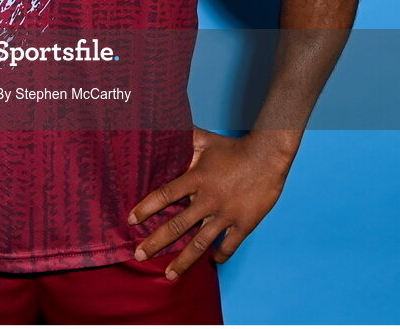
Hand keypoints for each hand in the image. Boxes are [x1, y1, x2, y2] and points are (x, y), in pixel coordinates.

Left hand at [128, 127, 292, 279]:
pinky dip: (220, 255)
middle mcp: (208, 200)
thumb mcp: (206, 140)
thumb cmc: (234, 148)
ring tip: (169, 274)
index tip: (131, 220)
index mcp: (196, 179)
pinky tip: (212, 261)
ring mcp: (226, 215)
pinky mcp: (244, 224)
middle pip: (177, 226)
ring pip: (200, 243)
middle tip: (139, 255)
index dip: (146, 208)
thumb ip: (184, 137)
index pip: (165, 195)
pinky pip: (228, 246)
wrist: (268, 157)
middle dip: (156, 242)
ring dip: (183, 260)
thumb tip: (164, 125)